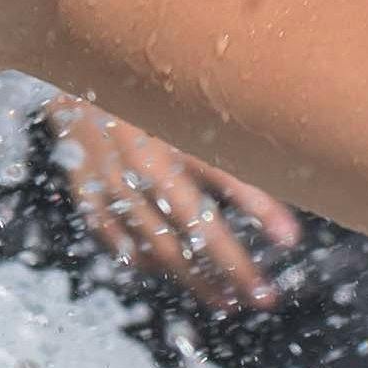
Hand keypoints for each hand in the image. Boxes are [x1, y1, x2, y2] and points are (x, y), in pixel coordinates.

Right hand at [48, 99, 296, 308]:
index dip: (260, 209)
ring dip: (194, 279)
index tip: (292, 241)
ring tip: (227, 301)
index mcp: (171, 134)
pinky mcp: (86, 194)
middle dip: (230, 267)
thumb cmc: (149, 88)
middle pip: (192, 229)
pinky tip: (174, 272)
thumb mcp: (188, 105)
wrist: (75, 67)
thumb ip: (228, 138)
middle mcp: (139, 163)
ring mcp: (109, 183)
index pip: (226, 178)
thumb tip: (281, 172)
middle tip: (263, 297)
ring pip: (157, 246)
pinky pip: (120, 241)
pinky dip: (148, 261)